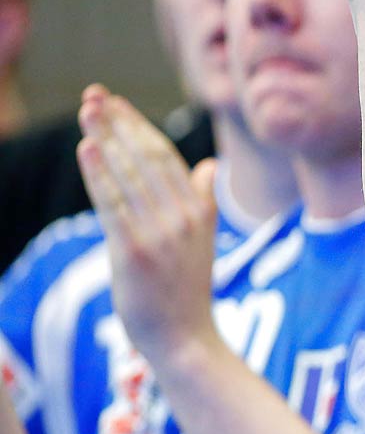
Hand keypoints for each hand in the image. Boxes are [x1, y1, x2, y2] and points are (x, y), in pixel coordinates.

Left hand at [74, 86, 221, 366]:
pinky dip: (99, 175)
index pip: (165, 156)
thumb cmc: (186, 290)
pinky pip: (114, 205)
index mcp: (200, 210)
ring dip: (105, 140)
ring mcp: (161, 234)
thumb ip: (204, 199)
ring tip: (87, 112)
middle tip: (94, 96)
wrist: (185, 338)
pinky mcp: (135, 251)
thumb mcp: (203, 240)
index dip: (138, 126)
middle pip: (146, 158)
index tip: (115, 102)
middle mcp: (184, 217)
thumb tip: (208, 166)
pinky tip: (87, 150)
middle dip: (119, 124)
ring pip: (129, 176)